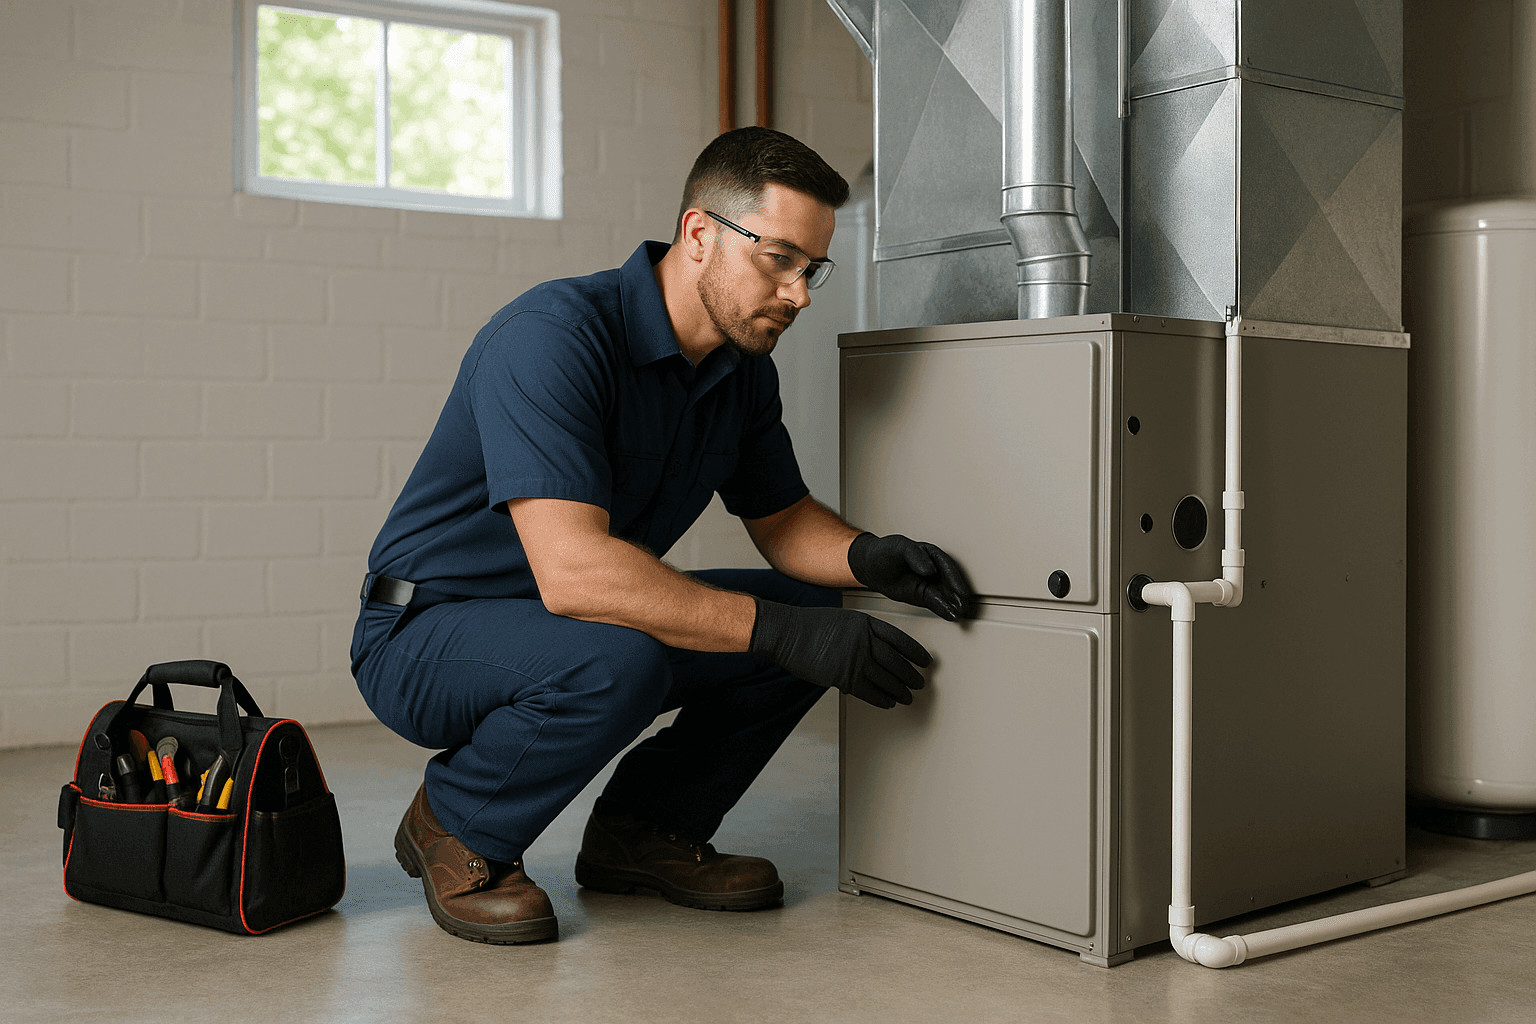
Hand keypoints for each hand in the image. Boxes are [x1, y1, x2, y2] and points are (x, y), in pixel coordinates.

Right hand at [748, 599, 930, 708]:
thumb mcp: (841, 621)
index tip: (925, 660)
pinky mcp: (844, 677)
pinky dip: (882, 699)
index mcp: (866, 623)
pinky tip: (889, 702)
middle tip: (919, 682)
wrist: (787, 633)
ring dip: (900, 690)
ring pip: (886, 679)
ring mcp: (855, 659)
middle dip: (910, 674)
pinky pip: (870, 692)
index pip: (899, 639)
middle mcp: (865, 641)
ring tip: (908, 696)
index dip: (914, 651)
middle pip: (896, 661)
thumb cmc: (808, 626)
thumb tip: (871, 656)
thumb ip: (860, 636)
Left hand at [847, 533, 971, 619]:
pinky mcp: (923, 595)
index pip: (947, 567)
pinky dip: (943, 609)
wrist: (870, 566)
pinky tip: (950, 615)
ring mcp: (929, 583)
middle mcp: (933, 569)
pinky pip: (936, 603)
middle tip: (963, 607)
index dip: (954, 579)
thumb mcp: (899, 548)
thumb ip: (915, 556)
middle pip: (950, 583)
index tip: (960, 591)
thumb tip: (930, 570)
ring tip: (959, 614)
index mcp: (931, 554)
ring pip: (945, 595)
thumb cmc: (885, 551)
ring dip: (953, 605)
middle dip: (957, 595)